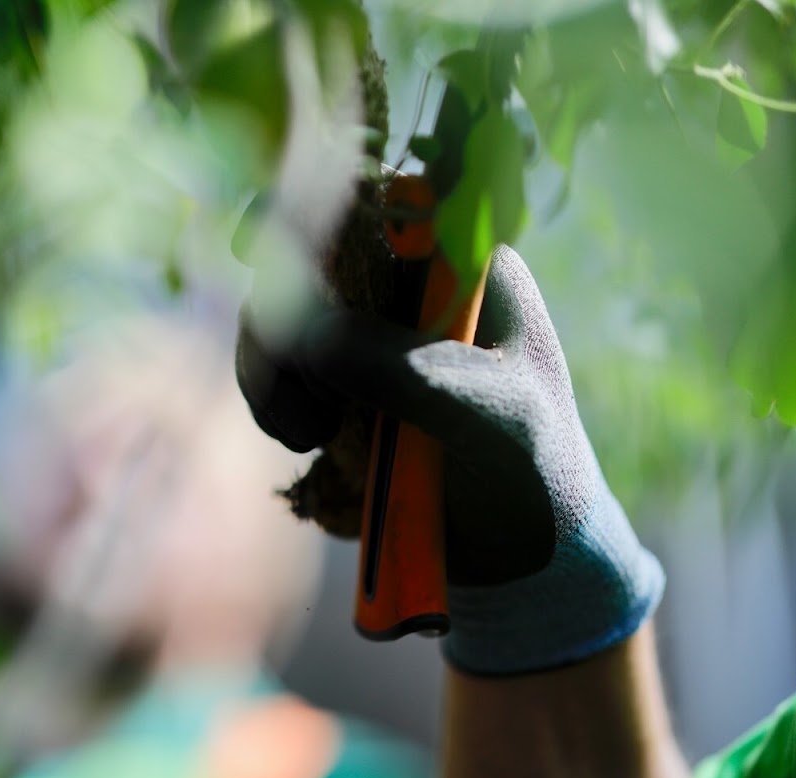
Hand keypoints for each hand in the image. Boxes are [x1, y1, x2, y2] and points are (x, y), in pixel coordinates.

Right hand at [237, 245, 662, 675]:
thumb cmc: (534, 472)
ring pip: (285, 315)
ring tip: (306, 436)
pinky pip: (285, 368)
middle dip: (281, 315)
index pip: (379, 202)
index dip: (311, 207)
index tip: (260, 246)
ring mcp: (374, 335)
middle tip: (290, 387)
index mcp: (465, 264)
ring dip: (272, 367)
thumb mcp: (483, 413)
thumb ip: (399, 368)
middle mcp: (413, 286)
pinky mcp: (346, 385)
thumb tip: (298, 331)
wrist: (529, 558)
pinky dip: (275, 398)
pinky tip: (305, 442)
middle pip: (309, 256)